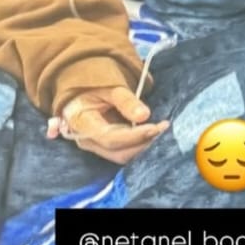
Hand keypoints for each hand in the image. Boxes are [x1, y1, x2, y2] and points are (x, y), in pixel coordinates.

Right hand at [47, 86, 169, 165]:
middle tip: (164, 128)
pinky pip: (126, 153)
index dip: (134, 136)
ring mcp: (96, 147)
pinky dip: (141, 146)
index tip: (155, 127)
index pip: (109, 138)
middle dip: (143, 143)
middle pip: (118, 152)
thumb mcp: (109, 88)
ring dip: (144, 146)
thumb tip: (144, 116)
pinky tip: (154, 135)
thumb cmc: (94, 88)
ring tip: (162, 130)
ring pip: (123, 156)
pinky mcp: (106, 149)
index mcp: (81, 122)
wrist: (83, 95)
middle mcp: (86, 140)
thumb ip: (125, 101)